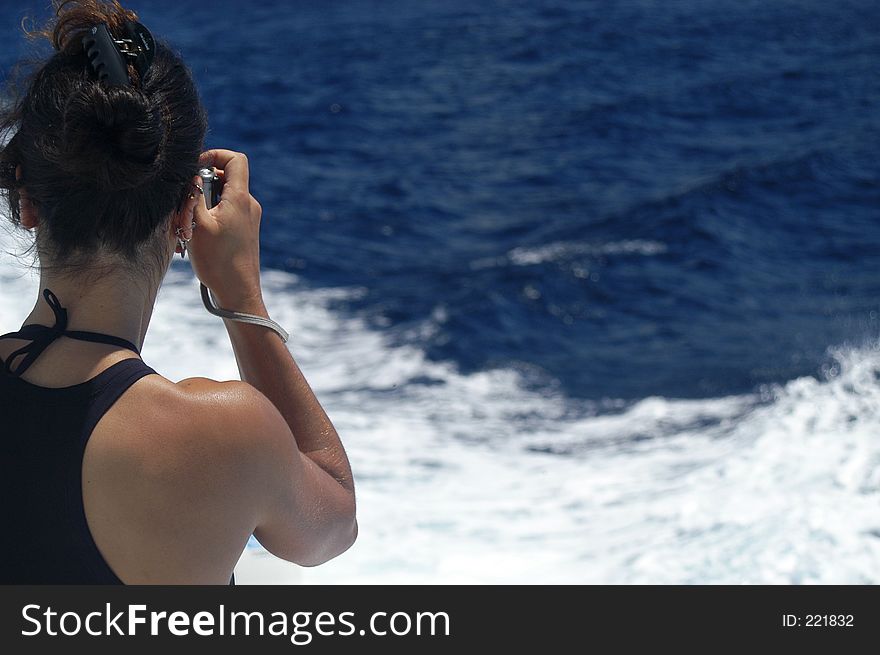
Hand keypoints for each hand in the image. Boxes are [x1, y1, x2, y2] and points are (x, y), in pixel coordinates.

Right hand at [188, 149, 265, 311]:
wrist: (238, 293)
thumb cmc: (218, 261)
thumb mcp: (197, 225)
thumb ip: (194, 196)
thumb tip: (194, 177)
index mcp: (240, 198)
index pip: (236, 159)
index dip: (215, 155)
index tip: (195, 168)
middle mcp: (248, 205)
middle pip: (225, 178)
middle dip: (202, 185)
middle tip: (185, 204)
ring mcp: (248, 218)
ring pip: (222, 197)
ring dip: (202, 204)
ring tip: (188, 226)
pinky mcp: (245, 231)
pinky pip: (225, 213)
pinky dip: (209, 217)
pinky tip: (196, 236)